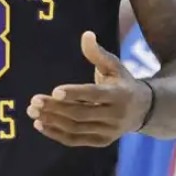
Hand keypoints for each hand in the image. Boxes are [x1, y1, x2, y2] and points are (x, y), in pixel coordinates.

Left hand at [26, 31, 152, 146]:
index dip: (74, 93)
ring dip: (52, 121)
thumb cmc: (122, 81)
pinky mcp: (101, 141)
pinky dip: (56, 134)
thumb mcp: (114, 65)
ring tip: (32, 111)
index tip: (54, 90)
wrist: (143, 110)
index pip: (94, 94)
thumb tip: (86, 34)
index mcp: (119, 94)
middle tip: (34, 101)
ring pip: (76, 129)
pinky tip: (40, 124)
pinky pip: (76, 140)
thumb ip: (97, 53)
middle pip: (81, 113)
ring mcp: (109, 131)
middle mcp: (115, 116)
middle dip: (56, 108)